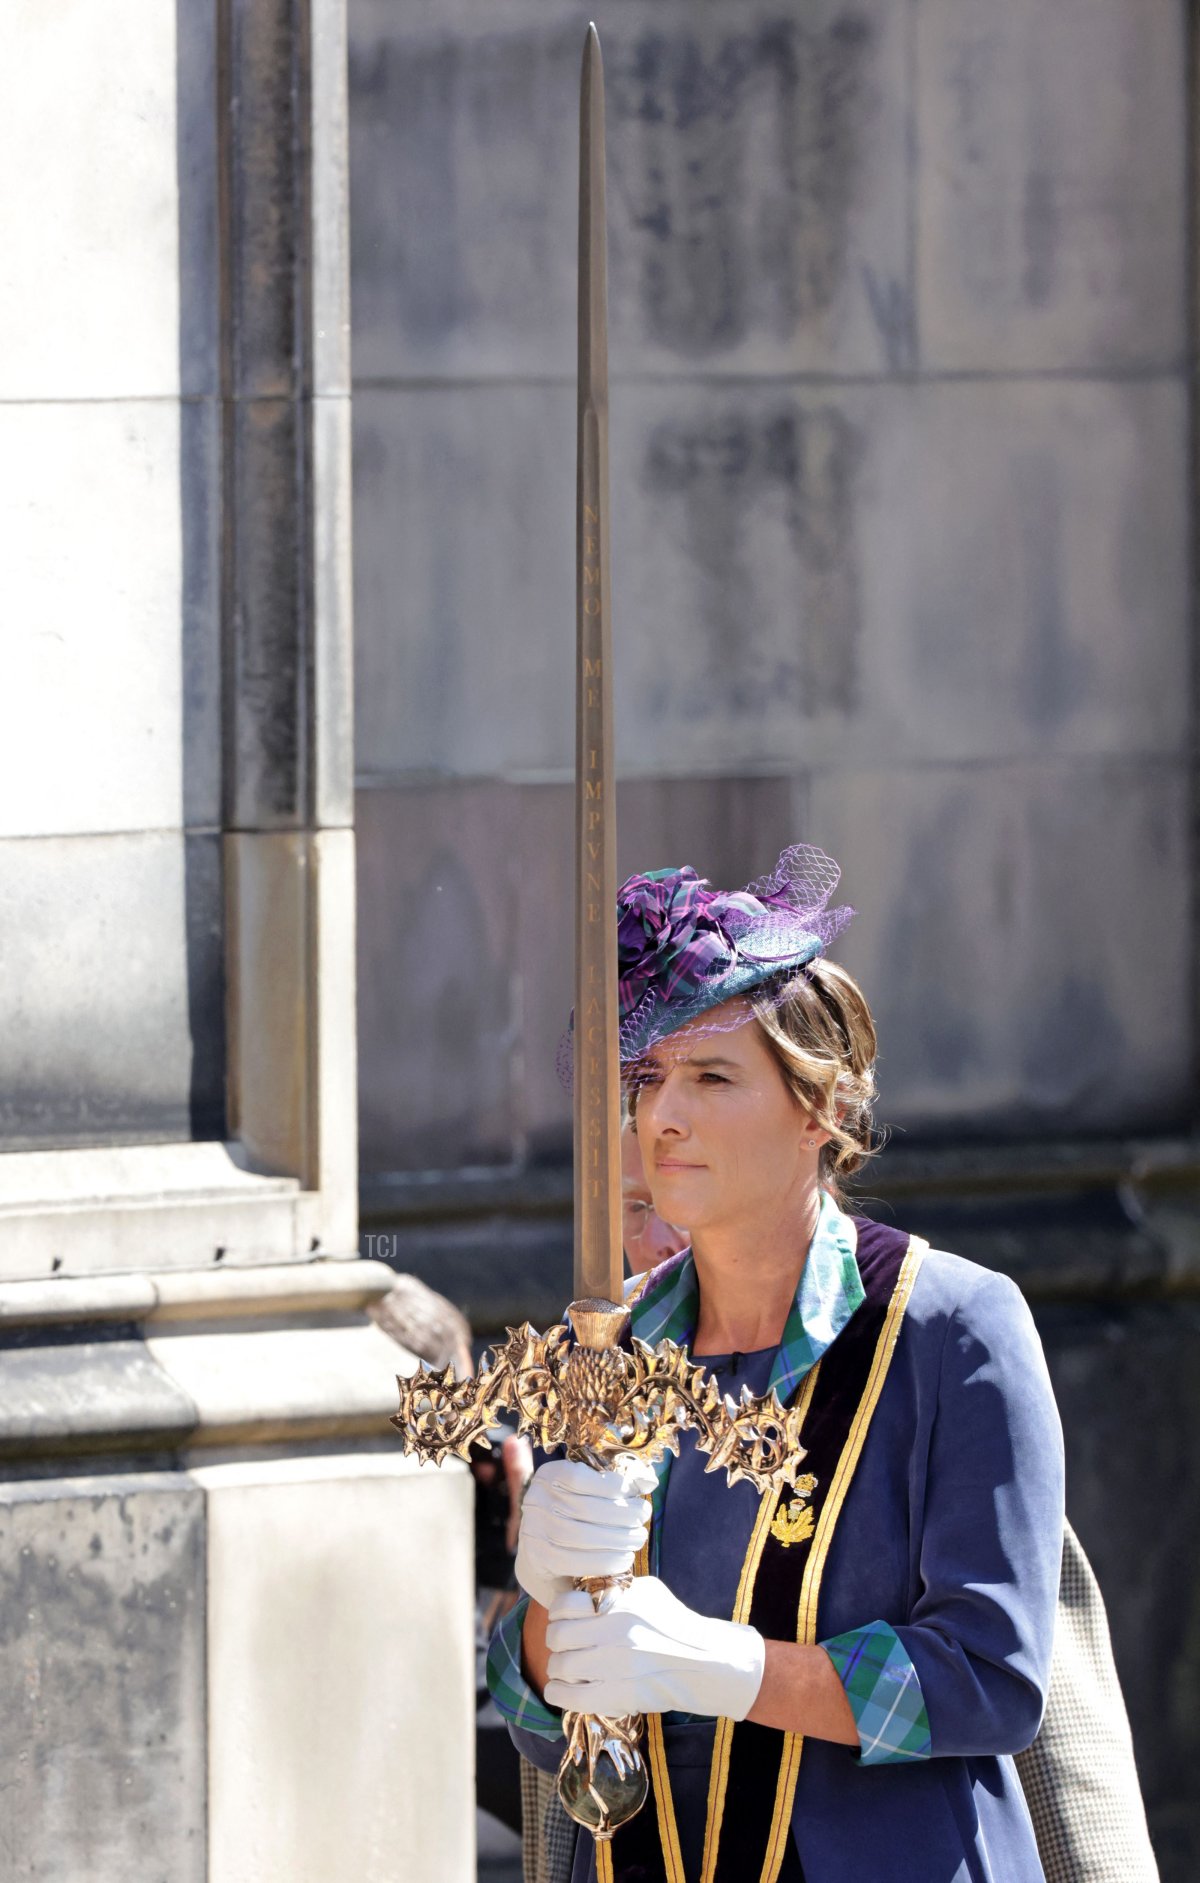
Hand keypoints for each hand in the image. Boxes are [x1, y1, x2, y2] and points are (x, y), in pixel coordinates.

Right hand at [514, 1457, 655, 1611]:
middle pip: (584, 1507)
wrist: (542, 1560)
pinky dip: (605, 1560)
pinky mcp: (538, 1559)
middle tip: (643, 1518)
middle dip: (622, 1513)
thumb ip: (614, 1485)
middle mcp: (535, 1500)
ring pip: (580, 1534)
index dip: (612, 1485)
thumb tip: (650, 1480)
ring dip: (618, 1538)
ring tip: (638, 1538)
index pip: (579, 1477)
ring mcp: (532, 1530)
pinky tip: (624, 1558)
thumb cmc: (574, 1519)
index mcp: (548, 1475)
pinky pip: (574, 1560)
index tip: (636, 1493)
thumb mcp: (588, 1494)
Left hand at [543, 1576, 764, 1721]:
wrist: (706, 1662)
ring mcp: (615, 1666)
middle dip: (556, 1641)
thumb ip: (614, 1590)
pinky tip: (560, 1689)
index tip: (563, 1619)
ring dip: (557, 1667)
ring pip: (561, 1666)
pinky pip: (571, 1697)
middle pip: (558, 1636)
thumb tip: (581, 1592)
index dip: (558, 1614)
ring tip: (565, 1669)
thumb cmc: (675, 1623)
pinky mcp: (618, 1696)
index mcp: (619, 1603)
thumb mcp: (647, 1592)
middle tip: (564, 1645)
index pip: (565, 1606)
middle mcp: (614, 1632)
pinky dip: (558, 1693)